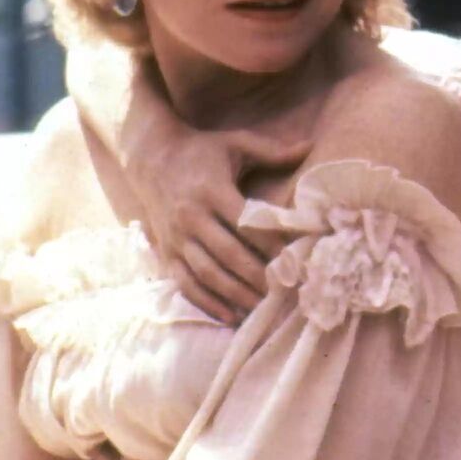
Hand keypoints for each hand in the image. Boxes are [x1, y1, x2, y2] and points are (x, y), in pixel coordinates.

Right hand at [133, 126, 309, 324]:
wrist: (151, 157)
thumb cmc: (202, 151)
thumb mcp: (236, 143)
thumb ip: (272, 151)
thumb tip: (309, 146)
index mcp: (212, 190)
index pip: (246, 223)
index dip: (271, 244)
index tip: (296, 261)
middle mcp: (191, 217)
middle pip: (228, 254)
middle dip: (258, 276)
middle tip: (285, 292)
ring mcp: (177, 238)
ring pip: (207, 273)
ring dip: (236, 294)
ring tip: (263, 308)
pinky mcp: (166, 253)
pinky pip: (185, 284)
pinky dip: (207, 303)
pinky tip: (230, 316)